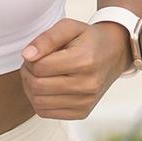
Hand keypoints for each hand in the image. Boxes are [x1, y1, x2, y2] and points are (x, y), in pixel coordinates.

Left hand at [16, 16, 131, 120]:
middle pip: (37, 86)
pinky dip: (39, 101)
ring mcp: (86, 102)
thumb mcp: (69, 27)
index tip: (35, 54)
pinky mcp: (82, 113)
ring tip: (39, 75)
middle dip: (28, 74)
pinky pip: (46, 113)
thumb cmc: (89, 40)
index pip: (40, 67)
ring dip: (30, 88)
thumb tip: (27, 55)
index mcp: (84, 61)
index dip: (30, 59)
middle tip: (33, 64)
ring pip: (38, 102)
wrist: (114, 54)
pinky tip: (46, 88)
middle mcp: (88, 85)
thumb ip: (47, 38)